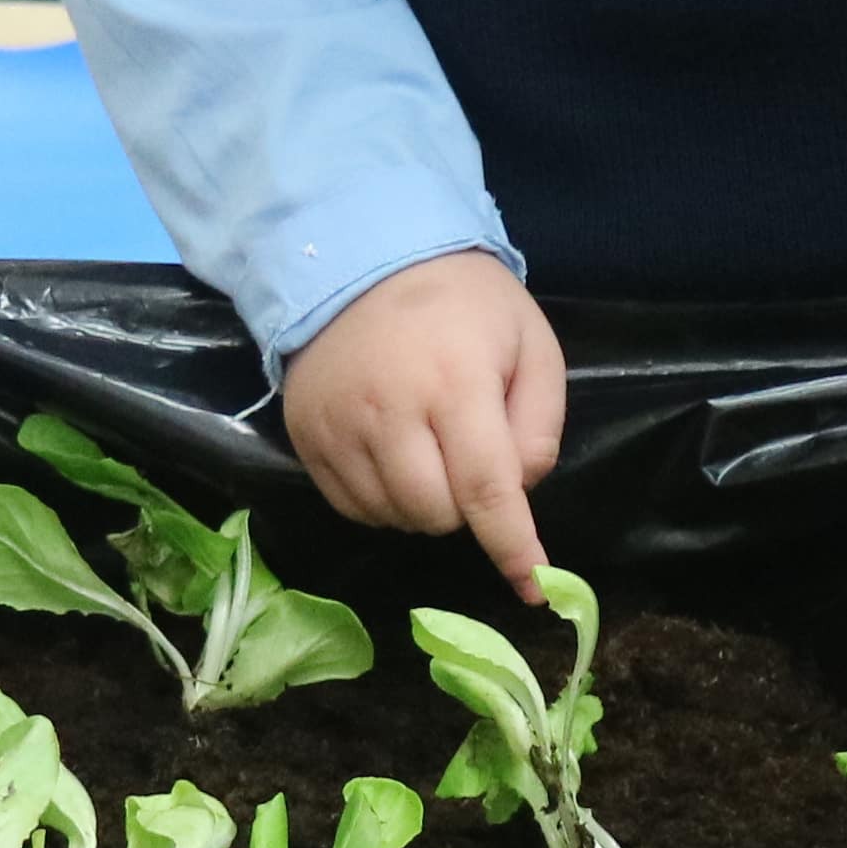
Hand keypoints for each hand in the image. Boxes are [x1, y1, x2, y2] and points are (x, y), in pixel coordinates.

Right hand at [283, 250, 566, 595]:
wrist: (362, 261)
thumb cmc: (463, 303)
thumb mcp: (530, 343)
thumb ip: (540, 424)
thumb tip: (517, 493)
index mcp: (455, 384)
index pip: (486, 490)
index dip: (512, 546)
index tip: (532, 586)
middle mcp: (390, 412)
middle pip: (436, 515)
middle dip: (465, 507)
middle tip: (469, 457)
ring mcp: (339, 428)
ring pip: (393, 517)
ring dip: (423, 507)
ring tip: (429, 452)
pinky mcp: (306, 438)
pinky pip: (351, 507)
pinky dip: (382, 502)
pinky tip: (393, 460)